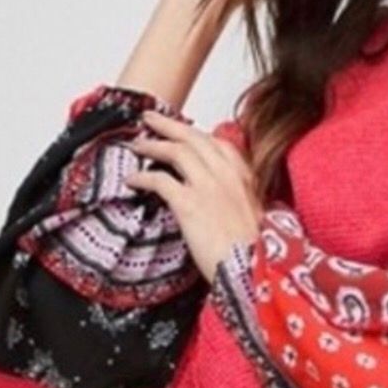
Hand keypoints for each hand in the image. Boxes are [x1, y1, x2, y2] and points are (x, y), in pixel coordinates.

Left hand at [123, 109, 264, 283]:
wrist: (253, 268)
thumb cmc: (255, 250)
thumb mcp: (255, 215)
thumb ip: (239, 199)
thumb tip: (223, 198)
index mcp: (245, 177)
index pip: (219, 144)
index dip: (196, 134)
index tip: (183, 130)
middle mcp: (227, 175)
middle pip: (194, 138)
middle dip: (169, 125)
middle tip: (150, 119)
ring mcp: (209, 187)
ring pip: (176, 152)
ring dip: (153, 145)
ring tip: (136, 144)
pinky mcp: (190, 204)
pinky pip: (160, 181)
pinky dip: (143, 177)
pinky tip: (132, 180)